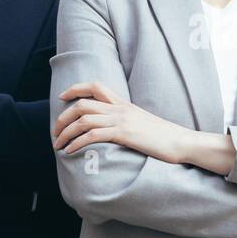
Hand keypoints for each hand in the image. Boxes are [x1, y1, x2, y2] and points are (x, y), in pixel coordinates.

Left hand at [53, 81, 190, 163]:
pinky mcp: (123, 134)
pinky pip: (92, 136)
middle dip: (63, 117)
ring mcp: (121, 120)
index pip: (96, 86)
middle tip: (56, 131)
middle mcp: (120, 108)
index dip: (75, 89)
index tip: (63, 97)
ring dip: (66, 133)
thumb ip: (127, 121)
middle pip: (82, 103)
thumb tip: (114, 128)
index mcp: (124, 104)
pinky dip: (76, 143)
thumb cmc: (164, 137)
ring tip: (58, 144)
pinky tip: (70, 151)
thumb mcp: (143, 123)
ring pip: (83, 120)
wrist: (181, 142)